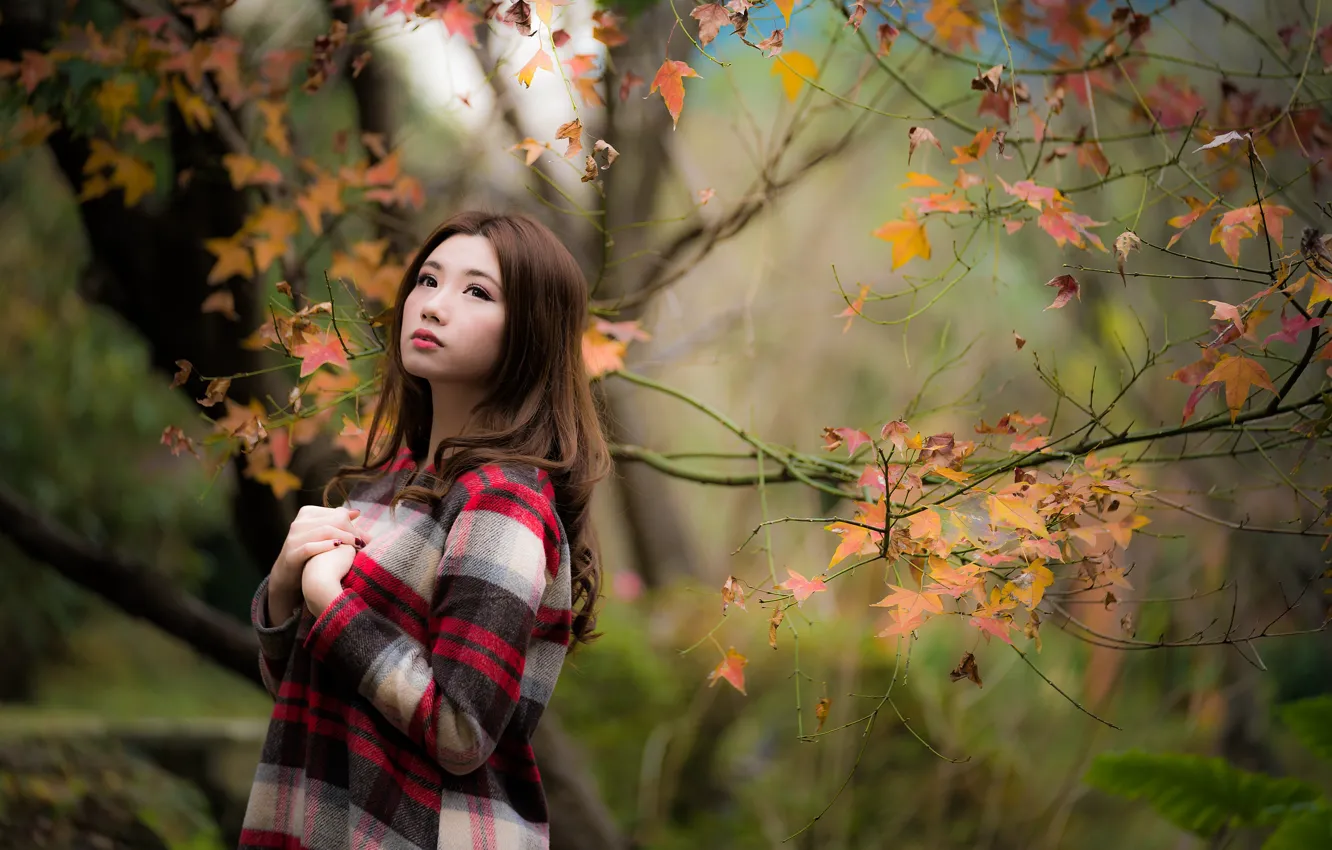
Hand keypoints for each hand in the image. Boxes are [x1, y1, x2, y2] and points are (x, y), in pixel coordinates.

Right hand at [268, 505, 369, 624]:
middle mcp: (299, 523)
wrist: (288, 576)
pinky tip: (339, 547)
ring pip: (325, 531)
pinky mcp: (292, 554)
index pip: (338, 514)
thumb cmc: (312, 554)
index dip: (353, 525)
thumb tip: (356, 512)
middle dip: (352, 531)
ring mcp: (293, 538)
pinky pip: (311, 547)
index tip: (363, 538)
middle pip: (334, 521)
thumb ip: (340, 524)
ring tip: (358, 546)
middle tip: (363, 543)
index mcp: (307, 513)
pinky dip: (327, 546)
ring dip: (345, 538)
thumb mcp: (324, 536)